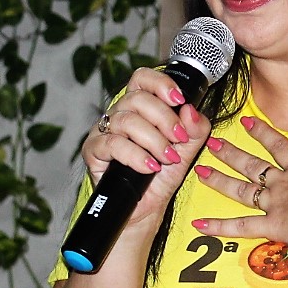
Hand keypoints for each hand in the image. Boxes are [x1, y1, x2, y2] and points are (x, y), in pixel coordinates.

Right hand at [82, 68, 211, 227]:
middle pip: (137, 98)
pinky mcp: (93, 151)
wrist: (146, 208)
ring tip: (167, 158)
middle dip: (164, 118)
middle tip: (179, 139)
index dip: (160, 83)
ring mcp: (104, 131)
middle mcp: (119, 114)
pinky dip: (135, 155)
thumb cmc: (162, 176)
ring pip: (126, 121)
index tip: (179, 99)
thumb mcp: (187, 151)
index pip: (142, 79)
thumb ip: (195, 129)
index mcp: (139, 107)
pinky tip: (149, 166)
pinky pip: (112, 144)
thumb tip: (191, 109)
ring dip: (153, 140)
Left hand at [192, 108, 287, 256]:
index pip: (278, 146)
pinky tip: (198, 225)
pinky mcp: (272, 227)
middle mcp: (282, 184)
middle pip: (252, 166)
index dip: (262, 133)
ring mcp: (274, 205)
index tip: (246, 121)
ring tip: (200, 173)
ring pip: (241, 191)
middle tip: (211, 144)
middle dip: (231, 154)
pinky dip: (219, 228)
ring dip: (220, 181)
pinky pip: (241, 227)